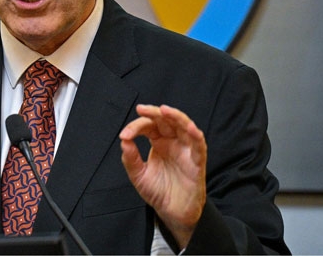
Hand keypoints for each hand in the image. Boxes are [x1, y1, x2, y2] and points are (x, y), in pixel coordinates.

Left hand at [119, 104, 206, 247]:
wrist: (172, 213)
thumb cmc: (158, 192)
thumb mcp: (138, 175)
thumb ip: (130, 158)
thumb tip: (124, 140)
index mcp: (159, 143)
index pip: (149, 126)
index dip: (136, 127)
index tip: (125, 135)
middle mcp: (173, 142)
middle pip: (166, 120)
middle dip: (154, 112)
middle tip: (142, 109)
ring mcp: (185, 150)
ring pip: (184, 126)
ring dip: (176, 116)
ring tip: (164, 110)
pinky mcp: (197, 161)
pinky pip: (199, 145)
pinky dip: (195, 135)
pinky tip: (189, 128)